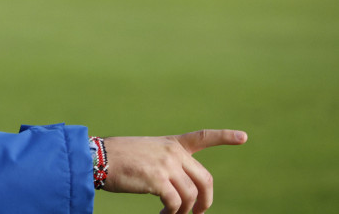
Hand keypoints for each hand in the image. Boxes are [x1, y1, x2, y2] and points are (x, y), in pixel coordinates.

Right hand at [102, 129, 246, 213]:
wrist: (98, 157)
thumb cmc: (118, 157)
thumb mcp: (147, 152)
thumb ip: (166, 164)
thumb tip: (181, 191)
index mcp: (171, 143)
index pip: (202, 137)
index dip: (225, 136)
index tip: (244, 137)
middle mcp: (172, 152)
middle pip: (205, 180)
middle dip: (206, 201)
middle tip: (198, 213)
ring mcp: (166, 164)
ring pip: (191, 195)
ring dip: (184, 212)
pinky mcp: (157, 179)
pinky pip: (176, 203)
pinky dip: (173, 213)